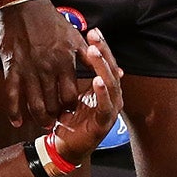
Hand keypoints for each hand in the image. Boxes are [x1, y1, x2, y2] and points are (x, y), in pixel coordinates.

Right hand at [0, 0, 87, 128]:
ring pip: (34, 104)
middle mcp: (47, 69)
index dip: (71, 107)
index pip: (70, 95)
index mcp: (64, 62)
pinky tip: (17, 122)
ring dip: (39, 118)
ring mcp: (28, 70)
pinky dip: (14, 111)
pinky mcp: (12, 68)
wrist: (24, 6)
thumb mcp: (76, 38)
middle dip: (56, 117)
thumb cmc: (51, 21)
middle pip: (53, 104)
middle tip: (56, 123)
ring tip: (42, 124)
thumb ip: (93, 58)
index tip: (71, 111)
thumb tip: (118, 71)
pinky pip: (12, 95)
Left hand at [50, 30, 124, 165]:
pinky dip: (102, 93)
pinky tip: (97, 80)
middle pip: (111, 70)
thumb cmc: (70, 116)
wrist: (64, 145)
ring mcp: (111, 110)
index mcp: (106, 89)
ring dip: (102, 67)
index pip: (107, 63)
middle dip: (103, 52)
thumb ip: (81, 74)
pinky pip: (105, 106)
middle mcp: (113, 97)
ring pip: (110, 85)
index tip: (93, 31)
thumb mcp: (75, 90)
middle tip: (94, 35)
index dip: (102, 47)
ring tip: (94, 52)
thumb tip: (81, 52)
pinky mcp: (104, 123)